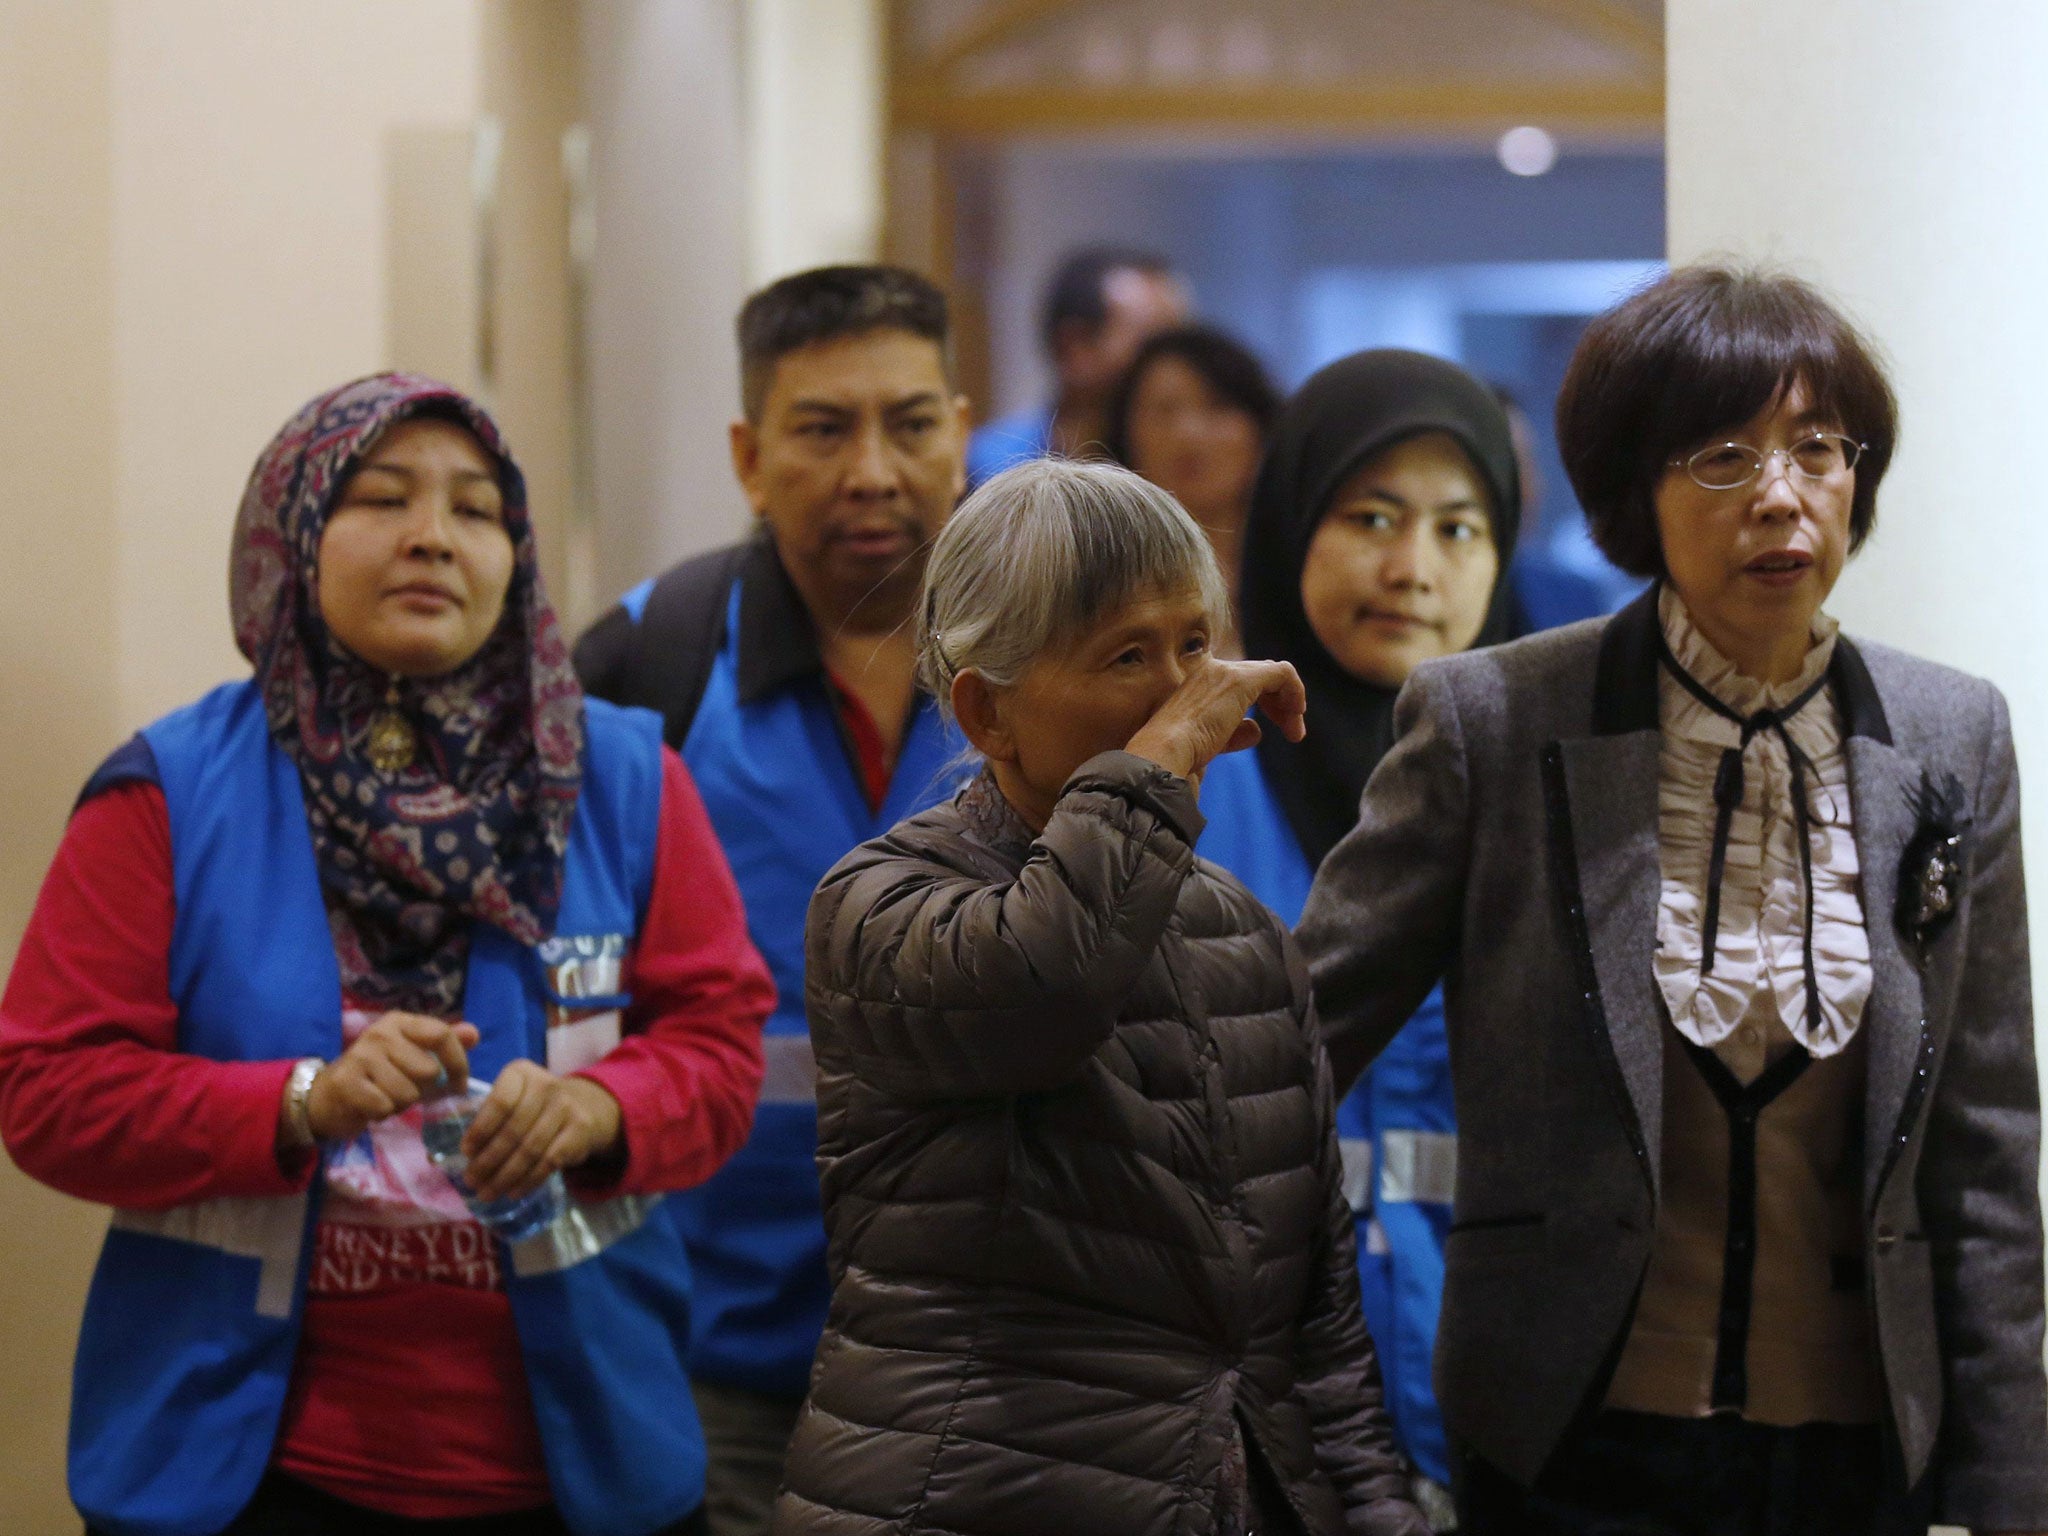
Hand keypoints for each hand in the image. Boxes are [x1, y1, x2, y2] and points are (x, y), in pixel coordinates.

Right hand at [305, 1013, 478, 1141]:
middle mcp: (379, 1033)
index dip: (458, 1062)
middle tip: (403, 1088)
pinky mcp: (346, 1082)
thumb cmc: (380, 1075)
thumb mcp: (413, 1055)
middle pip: (429, 1070)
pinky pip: (385, 1107)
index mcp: (399, 1022)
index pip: (441, 1035)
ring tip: (385, 1095)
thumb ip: (444, 1044)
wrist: (328, 1096)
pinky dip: (382, 1113)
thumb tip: (473, 1033)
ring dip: (400, 1103)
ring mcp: (361, 1055)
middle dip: (422, 1089)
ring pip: (408, 1093)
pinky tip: (370, 1104)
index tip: (460, 1084)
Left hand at [459, 1061, 623, 1201]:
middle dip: (488, 1161)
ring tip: (486, 1193)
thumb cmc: (530, 1105)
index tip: (465, 1152)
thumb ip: (475, 1119)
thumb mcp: (507, 1098)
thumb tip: (432, 1157)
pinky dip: (528, 1181)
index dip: (480, 1129)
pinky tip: (513, 1191)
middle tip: (471, 1181)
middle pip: (513, 1130)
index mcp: (520, 1072)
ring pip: (530, 1150)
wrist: (583, 1105)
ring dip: (505, 1176)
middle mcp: (546, 1085)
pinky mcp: (580, 1130)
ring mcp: (566, 1107)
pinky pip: (549, 1162)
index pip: (499, 1102)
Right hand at [1123, 657, 1306, 782]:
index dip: (1264, 704)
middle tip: (1292, 732)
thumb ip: (1233, 732)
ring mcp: (1227, 672)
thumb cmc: (1180, 753)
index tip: (1271, 730)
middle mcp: (1214, 669)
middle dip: (1280, 704)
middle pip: (1261, 676)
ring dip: (1289, 703)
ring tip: (1295, 731)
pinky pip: (1282, 673)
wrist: (1166, 751)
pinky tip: (1297, 715)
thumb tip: (1255, 730)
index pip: (1243, 681)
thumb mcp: (1210, 741)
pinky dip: (1296, 691)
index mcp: (1201, 680)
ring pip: (1274, 675)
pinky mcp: (1242, 680)